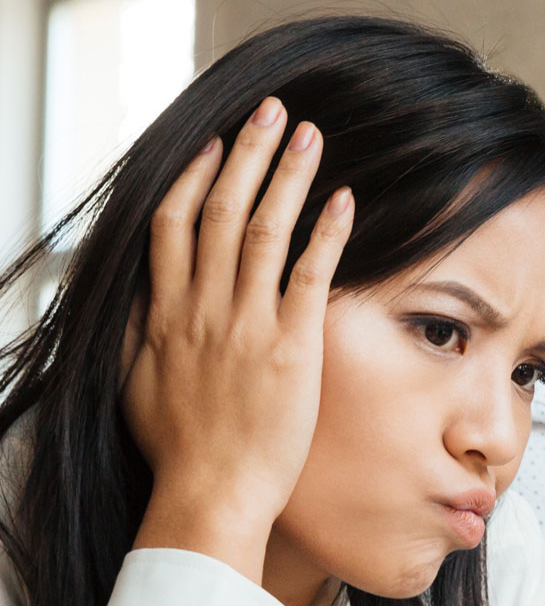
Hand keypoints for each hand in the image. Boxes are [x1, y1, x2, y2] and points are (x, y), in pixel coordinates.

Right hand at [124, 99, 351, 583]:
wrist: (209, 495)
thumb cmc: (180, 451)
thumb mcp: (137, 384)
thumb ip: (142, 334)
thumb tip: (144, 299)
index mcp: (165, 314)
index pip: (174, 225)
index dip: (196, 176)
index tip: (215, 142)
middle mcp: (202, 310)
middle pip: (221, 210)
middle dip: (247, 154)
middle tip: (271, 111)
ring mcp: (246, 325)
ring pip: (264, 230)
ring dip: (288, 176)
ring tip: (310, 135)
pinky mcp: (290, 347)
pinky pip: (308, 276)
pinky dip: (326, 233)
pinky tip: (345, 200)